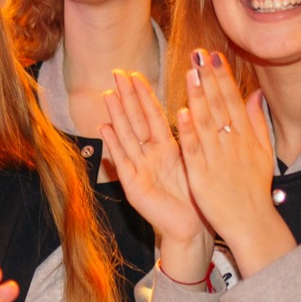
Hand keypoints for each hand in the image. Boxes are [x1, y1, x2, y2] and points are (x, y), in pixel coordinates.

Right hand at [99, 70, 210, 283]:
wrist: (193, 227)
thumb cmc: (196, 196)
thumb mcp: (193, 160)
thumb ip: (188, 137)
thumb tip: (189, 110)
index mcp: (165, 149)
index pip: (152, 116)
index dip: (144, 95)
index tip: (137, 74)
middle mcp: (148, 156)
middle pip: (136, 121)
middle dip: (127, 97)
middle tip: (117, 74)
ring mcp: (139, 170)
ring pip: (127, 137)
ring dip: (116, 116)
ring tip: (108, 94)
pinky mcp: (134, 186)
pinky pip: (123, 162)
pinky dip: (113, 145)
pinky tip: (104, 129)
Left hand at [178, 50, 293, 275]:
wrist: (253, 223)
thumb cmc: (255, 190)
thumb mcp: (263, 153)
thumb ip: (258, 123)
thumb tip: (255, 95)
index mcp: (246, 137)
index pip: (232, 101)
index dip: (221, 78)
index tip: (212, 56)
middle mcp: (233, 144)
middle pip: (219, 106)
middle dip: (208, 78)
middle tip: (198, 54)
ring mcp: (218, 159)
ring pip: (206, 123)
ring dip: (198, 97)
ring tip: (190, 73)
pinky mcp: (203, 176)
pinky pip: (195, 151)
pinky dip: (189, 132)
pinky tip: (182, 113)